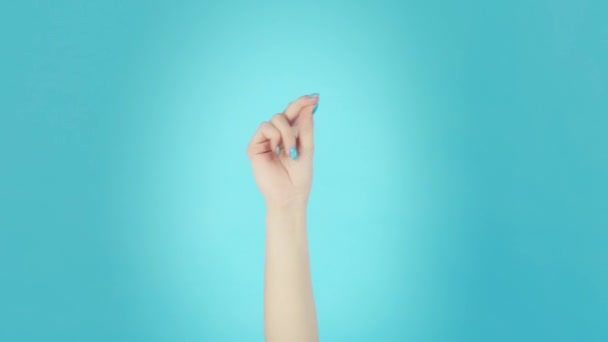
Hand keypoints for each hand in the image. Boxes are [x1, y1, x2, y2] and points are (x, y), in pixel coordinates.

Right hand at [247, 94, 318, 210]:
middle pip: (285, 112)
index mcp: (291, 137)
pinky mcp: (255, 146)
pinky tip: (278, 150)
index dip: (302, 104)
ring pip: (276, 119)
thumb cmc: (300, 176)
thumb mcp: (307, 148)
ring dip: (288, 133)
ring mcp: (265, 141)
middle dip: (298, 107)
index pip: (294, 116)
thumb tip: (309, 106)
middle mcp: (277, 137)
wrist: (289, 195)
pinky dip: (275, 136)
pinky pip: (265, 128)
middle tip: (311, 101)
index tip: (315, 97)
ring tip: (291, 151)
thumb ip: (306, 127)